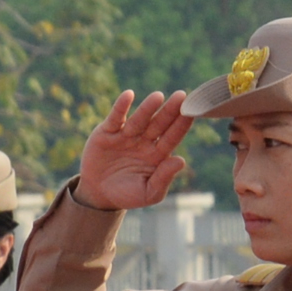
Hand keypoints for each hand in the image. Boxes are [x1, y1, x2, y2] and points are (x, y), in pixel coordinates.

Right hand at [72, 90, 196, 212]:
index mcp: (157, 154)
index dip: (181, 125)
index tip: (192, 112)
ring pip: (139, 119)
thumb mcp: (149, 193)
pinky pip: (115, 118)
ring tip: (158, 96)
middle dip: (170, 111)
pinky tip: (129, 95)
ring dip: (148, 108)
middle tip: (182, 96)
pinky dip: (121, 106)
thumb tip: (180, 160)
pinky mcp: (106, 133)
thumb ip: (164, 178)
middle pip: (159, 124)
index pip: (172, 136)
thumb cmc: (127, 195)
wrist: (98, 195)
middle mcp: (144, 141)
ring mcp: (125, 136)